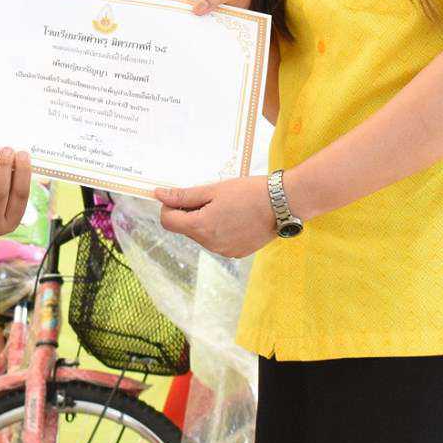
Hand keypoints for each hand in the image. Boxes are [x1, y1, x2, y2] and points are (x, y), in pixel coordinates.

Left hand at [155, 176, 276, 257]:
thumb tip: (159, 195)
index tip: (182, 196)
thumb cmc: (248, 192)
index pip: (168, 222)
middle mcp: (210, 244)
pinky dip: (221, 229)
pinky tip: (237, 217)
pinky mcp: (237, 253)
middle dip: (192, 213)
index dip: (170, 207)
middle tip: (212, 197)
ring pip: (203, 235)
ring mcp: (224, 251)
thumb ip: (184, 196)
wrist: (283, 203)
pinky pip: (219, 242)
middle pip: (186, 228)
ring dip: (207, 221)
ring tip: (228, 206)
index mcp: (201, 227)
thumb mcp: (213, 190)